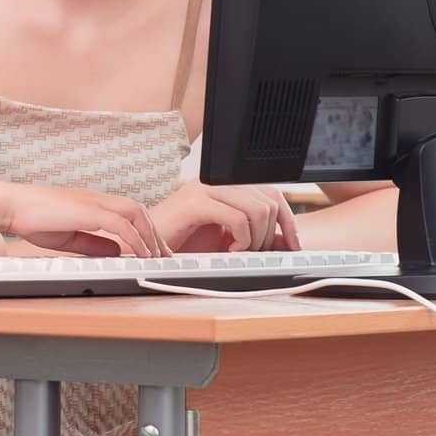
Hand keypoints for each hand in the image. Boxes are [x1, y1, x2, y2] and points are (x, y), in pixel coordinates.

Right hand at [0, 183, 170, 257]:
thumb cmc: (31, 218)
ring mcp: (93, 201)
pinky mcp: (88, 210)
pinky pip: (121, 224)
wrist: (11, 204)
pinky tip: (141, 252)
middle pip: (138, 209)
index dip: (144, 229)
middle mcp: (96, 198)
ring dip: (149, 234)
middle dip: (155, 232)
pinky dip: (135, 238)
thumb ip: (93, 243)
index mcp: (91, 202)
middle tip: (164, 254)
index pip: (128, 211)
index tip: (153, 248)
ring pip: (135, 212)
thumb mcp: (69, 237)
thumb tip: (118, 251)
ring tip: (156, 255)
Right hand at [151, 181, 300, 252]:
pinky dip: (242, 239)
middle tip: (255, 253)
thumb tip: (286, 242)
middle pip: (269, 199)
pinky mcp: (195, 202)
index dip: (288, 220)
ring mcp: (205, 189)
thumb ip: (254, 238)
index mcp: (224, 187)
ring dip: (257, 238)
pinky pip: (237, 217)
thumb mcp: (225, 242)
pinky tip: (229, 250)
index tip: (292, 244)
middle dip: (271, 233)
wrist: (143, 250)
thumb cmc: (180, 245)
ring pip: (257, 208)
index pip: (271, 193)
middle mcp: (216, 182)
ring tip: (240, 252)